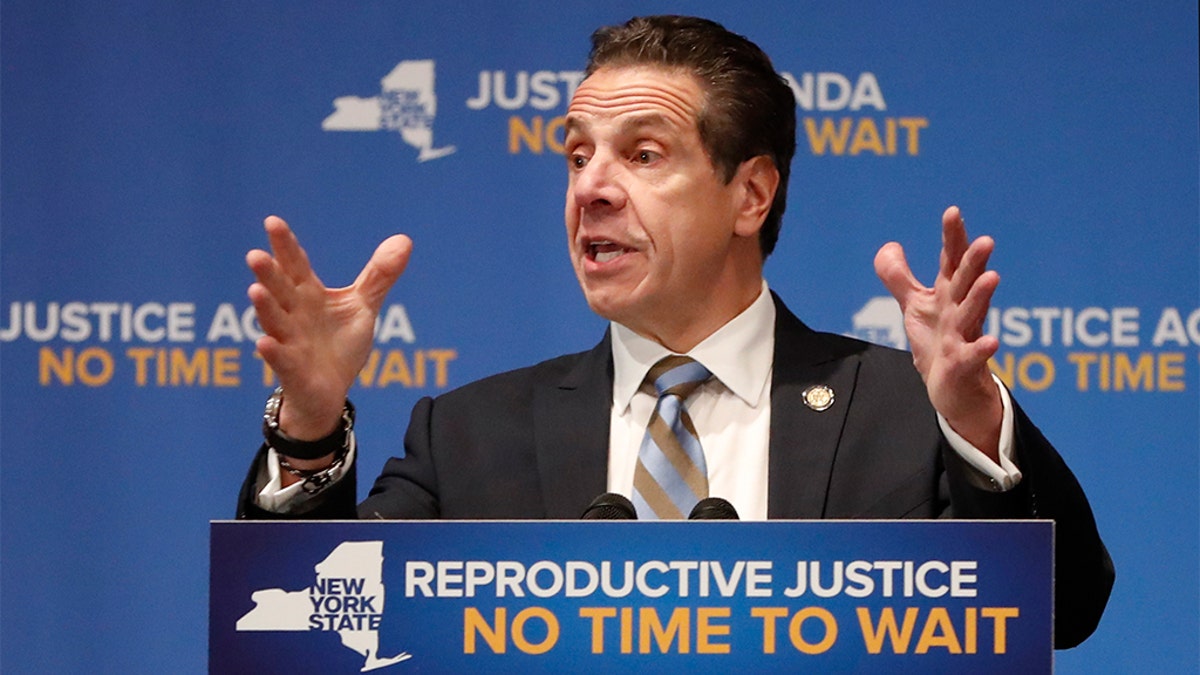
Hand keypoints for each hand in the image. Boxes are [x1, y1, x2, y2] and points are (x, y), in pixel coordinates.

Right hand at [246, 216, 411, 440]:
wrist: (331, 392)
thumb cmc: (340, 345)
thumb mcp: (361, 307)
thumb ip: (378, 275)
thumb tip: (404, 240)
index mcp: (308, 295)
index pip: (295, 265)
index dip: (285, 245)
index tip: (272, 221)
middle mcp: (294, 314)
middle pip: (280, 289)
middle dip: (268, 273)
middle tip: (255, 255)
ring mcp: (290, 341)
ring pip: (275, 321)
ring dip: (265, 307)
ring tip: (254, 290)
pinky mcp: (292, 369)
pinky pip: (280, 359)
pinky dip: (273, 352)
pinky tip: (264, 343)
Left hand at [874, 206, 1002, 460]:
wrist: (952, 388)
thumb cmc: (937, 342)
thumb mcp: (916, 307)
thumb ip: (901, 278)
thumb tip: (889, 246)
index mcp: (948, 293)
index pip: (951, 260)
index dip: (952, 237)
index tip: (952, 212)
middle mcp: (959, 310)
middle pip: (966, 281)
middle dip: (974, 262)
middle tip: (986, 240)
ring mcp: (964, 336)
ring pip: (973, 313)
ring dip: (982, 295)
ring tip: (992, 277)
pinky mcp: (963, 364)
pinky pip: (974, 356)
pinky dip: (982, 349)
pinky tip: (992, 342)